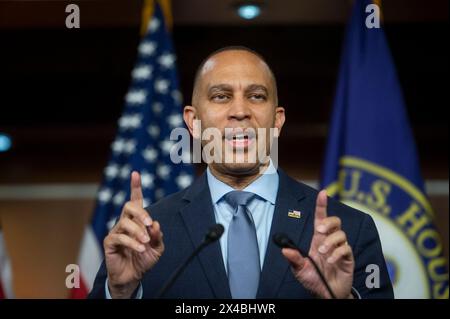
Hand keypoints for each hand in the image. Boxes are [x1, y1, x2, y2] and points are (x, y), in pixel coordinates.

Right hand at [103, 171, 164, 297]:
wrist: (133, 277)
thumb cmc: (144, 259)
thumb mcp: (157, 248)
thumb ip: (158, 236)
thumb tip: (155, 224)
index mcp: (137, 220)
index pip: (136, 200)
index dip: (135, 186)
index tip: (136, 173)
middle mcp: (125, 222)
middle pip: (129, 206)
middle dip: (141, 213)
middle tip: (149, 224)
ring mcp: (116, 231)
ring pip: (125, 222)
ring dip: (138, 232)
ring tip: (145, 242)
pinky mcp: (110, 242)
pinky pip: (120, 237)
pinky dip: (132, 243)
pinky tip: (140, 249)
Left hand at [282, 190, 353, 298]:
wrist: (326, 294)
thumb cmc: (313, 279)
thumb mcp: (299, 270)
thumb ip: (293, 259)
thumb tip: (284, 250)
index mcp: (317, 240)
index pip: (320, 219)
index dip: (321, 206)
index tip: (322, 193)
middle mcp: (329, 241)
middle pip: (335, 222)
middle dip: (328, 222)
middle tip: (319, 231)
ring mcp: (339, 249)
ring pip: (341, 234)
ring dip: (330, 242)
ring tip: (323, 253)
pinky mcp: (347, 259)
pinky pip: (346, 249)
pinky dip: (337, 253)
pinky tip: (330, 262)